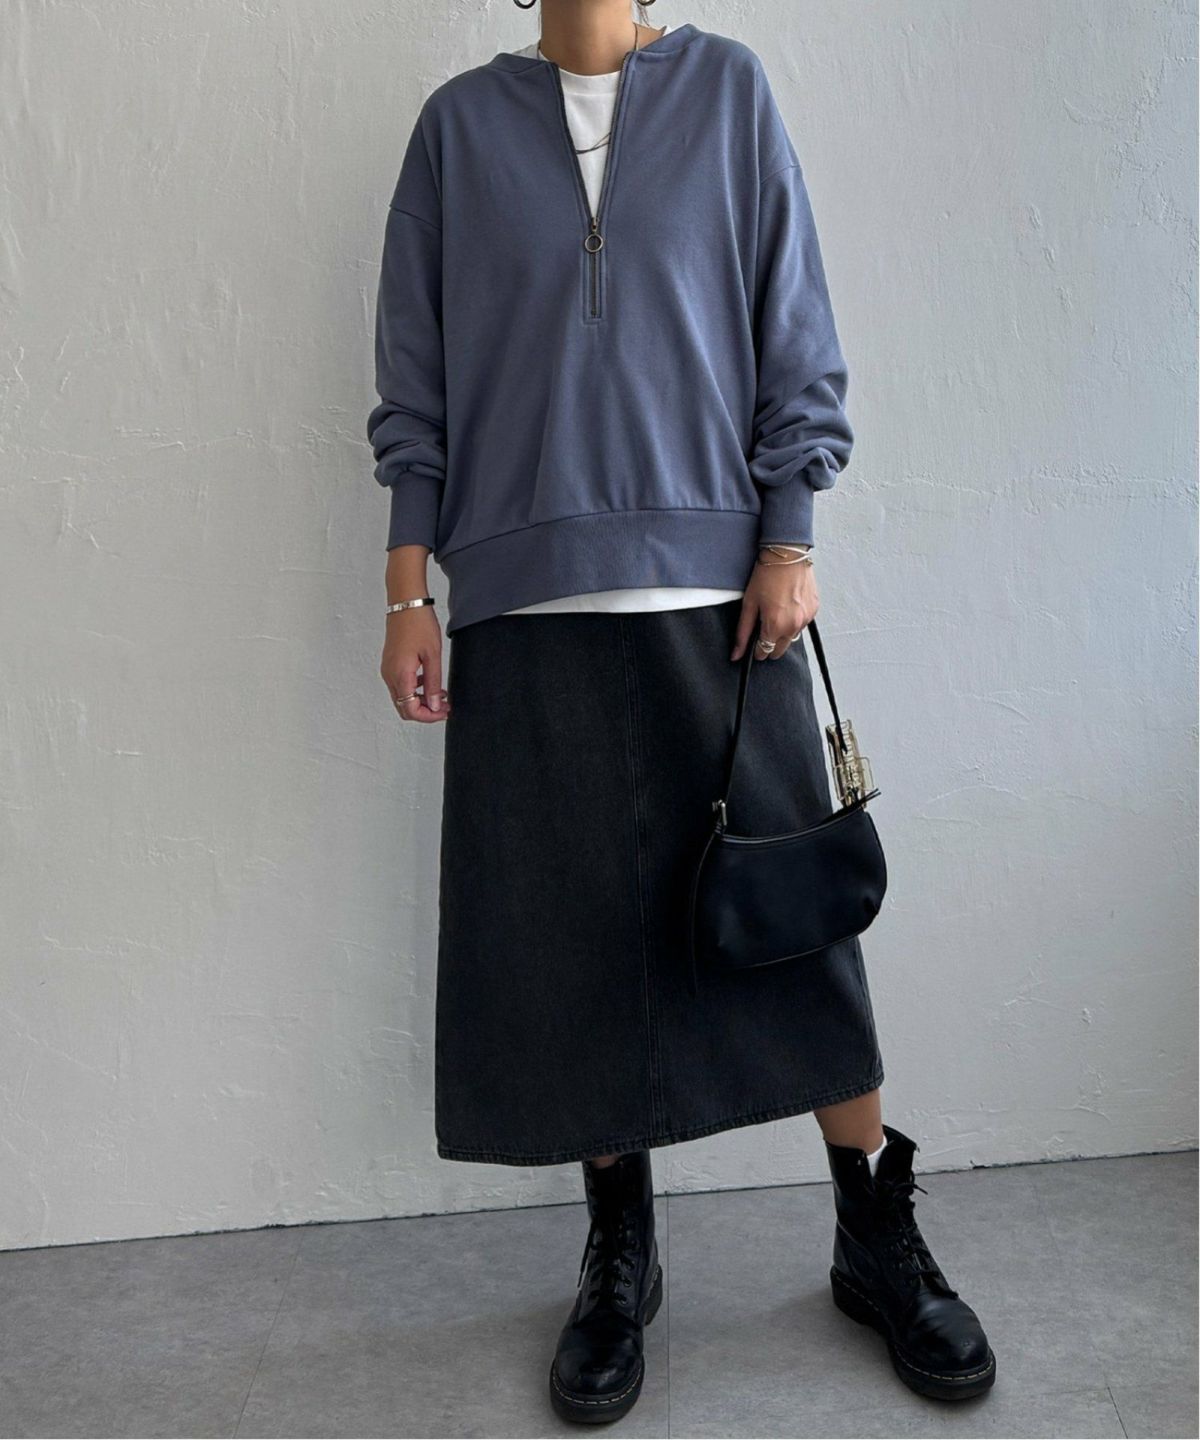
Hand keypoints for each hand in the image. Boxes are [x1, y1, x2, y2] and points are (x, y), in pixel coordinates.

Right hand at [382, 606, 449, 722]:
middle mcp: (389, 675)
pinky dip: (415, 690)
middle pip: (404, 707)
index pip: (410, 710)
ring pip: (402, 698)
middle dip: (425, 711)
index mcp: (400, 675)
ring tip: (442, 695)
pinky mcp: (390, 664)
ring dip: (421, 701)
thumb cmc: (419, 623)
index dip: (428, 716)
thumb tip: (435, 706)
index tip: (444, 712)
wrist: (406, 603)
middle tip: (445, 707)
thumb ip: (434, 683)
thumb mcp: (433, 655)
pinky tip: (431, 683)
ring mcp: (388, 670)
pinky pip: (401, 686)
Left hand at [731, 549, 818, 661]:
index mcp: (775, 626)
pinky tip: (787, 607)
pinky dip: (794, 620)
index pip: (764, 651)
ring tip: (776, 613)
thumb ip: (742, 633)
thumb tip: (736, 654)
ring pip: (792, 637)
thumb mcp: (749, 604)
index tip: (754, 645)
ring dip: (783, 632)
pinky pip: (803, 624)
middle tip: (763, 629)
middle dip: (770, 645)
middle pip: (780, 650)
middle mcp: (793, 625)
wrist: (787, 555)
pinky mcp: (814, 609)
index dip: (757, 650)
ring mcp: (806, 618)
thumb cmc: (766, 575)